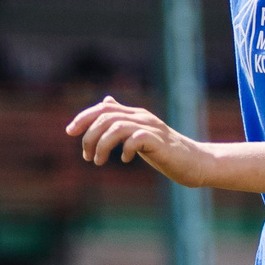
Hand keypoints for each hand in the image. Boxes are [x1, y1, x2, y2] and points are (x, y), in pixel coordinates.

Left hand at [65, 96, 209, 185]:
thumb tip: (106, 101)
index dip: (83, 117)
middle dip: (89, 136)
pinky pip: (135, 140)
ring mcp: (151, 128)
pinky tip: (125, 161)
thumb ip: (123, 120)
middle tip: (87, 157)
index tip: (69, 132)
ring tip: (98, 162)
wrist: (194, 163)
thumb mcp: (138, 133)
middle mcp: (141, 117)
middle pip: (105, 117)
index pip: (103, 108)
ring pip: (116, 127)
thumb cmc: (165, 152)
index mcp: (135, 114)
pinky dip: (125, 150)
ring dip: (102, 145)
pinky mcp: (158, 142)